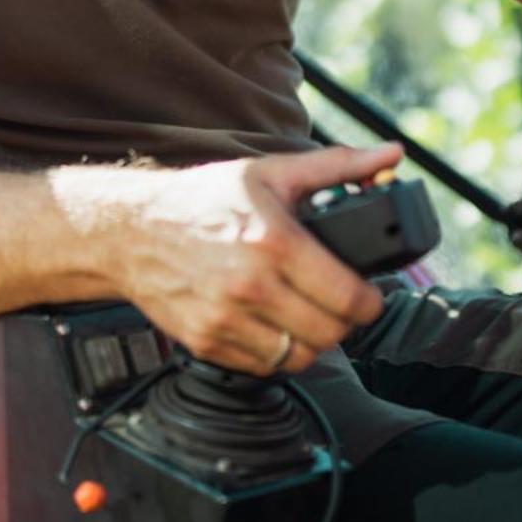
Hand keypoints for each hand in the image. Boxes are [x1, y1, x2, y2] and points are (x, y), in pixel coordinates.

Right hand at [106, 143, 402, 374]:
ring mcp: (226, 319)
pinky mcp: (207, 342)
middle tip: (338, 304)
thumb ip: (338, 167)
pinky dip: (275, 352)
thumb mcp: (271, 173)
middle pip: (329, 335)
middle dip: (344, 322)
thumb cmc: (202, 200)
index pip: (349, 299)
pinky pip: (263, 366)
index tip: (368, 295)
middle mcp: (250, 285)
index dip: (370, 302)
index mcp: (274, 242)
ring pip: (299, 358)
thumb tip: (391, 156)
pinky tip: (270, 323)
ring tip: (305, 315)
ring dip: (311, 341)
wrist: (131, 230)